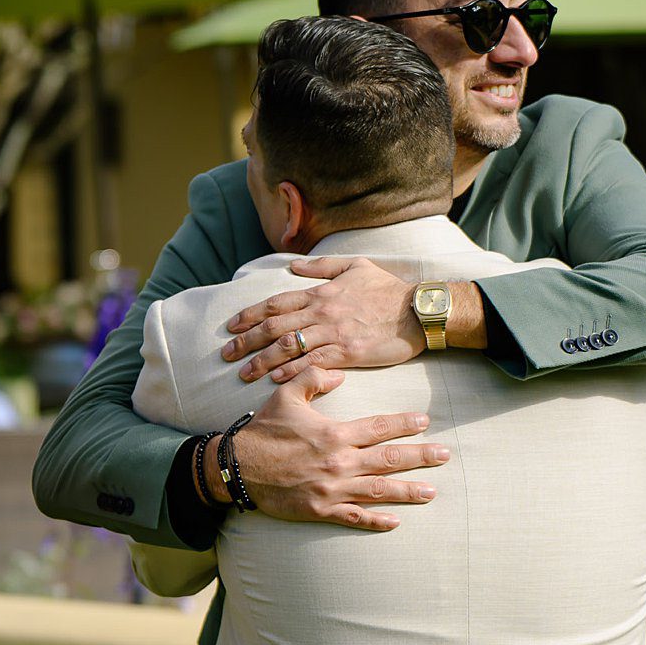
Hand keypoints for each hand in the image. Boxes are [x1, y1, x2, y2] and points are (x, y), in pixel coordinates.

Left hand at [223, 256, 420, 382]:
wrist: (419, 310)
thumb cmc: (389, 289)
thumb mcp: (355, 266)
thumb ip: (322, 266)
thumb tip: (293, 265)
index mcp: (321, 293)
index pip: (276, 303)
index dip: (250, 315)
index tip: (232, 326)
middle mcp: (322, 312)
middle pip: (274, 326)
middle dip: (247, 340)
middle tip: (226, 353)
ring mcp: (334, 333)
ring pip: (288, 347)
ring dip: (262, 361)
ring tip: (243, 373)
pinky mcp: (348, 353)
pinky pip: (313, 363)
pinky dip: (291, 371)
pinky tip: (275, 379)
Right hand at [223, 365, 448, 530]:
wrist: (237, 467)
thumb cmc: (262, 431)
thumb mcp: (286, 396)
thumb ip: (314, 379)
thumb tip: (340, 373)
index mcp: (334, 434)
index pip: (379, 427)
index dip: (404, 424)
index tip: (424, 421)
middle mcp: (339, 463)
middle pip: (389, 460)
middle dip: (420, 457)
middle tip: (444, 455)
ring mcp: (332, 489)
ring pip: (379, 490)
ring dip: (408, 491)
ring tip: (431, 491)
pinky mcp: (320, 510)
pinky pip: (354, 517)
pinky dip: (376, 520)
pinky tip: (395, 522)